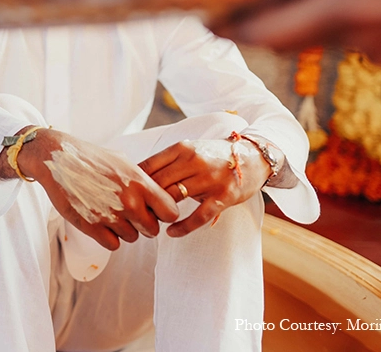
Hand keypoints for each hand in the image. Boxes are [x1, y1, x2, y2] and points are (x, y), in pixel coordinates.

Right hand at [19, 130, 179, 250]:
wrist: (57, 159)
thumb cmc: (91, 158)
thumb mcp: (123, 161)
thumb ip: (142, 180)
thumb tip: (158, 194)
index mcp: (140, 183)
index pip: (171, 213)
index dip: (163, 213)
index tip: (153, 209)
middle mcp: (129, 201)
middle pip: (152, 230)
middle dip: (143, 224)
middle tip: (129, 213)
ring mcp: (110, 216)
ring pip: (131, 238)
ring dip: (124, 230)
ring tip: (110, 212)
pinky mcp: (92, 226)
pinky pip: (113, 244)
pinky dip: (108, 237)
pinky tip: (101, 221)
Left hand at [138, 137, 270, 236]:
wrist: (253, 157)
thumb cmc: (213, 156)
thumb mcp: (189, 150)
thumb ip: (167, 161)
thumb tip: (135, 176)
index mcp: (182, 148)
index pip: (148, 166)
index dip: (134, 183)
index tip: (128, 195)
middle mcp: (194, 161)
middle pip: (158, 183)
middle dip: (144, 200)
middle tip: (136, 212)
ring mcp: (209, 179)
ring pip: (174, 198)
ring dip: (160, 212)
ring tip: (151, 221)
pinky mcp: (222, 196)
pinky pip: (198, 216)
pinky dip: (182, 227)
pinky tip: (171, 232)